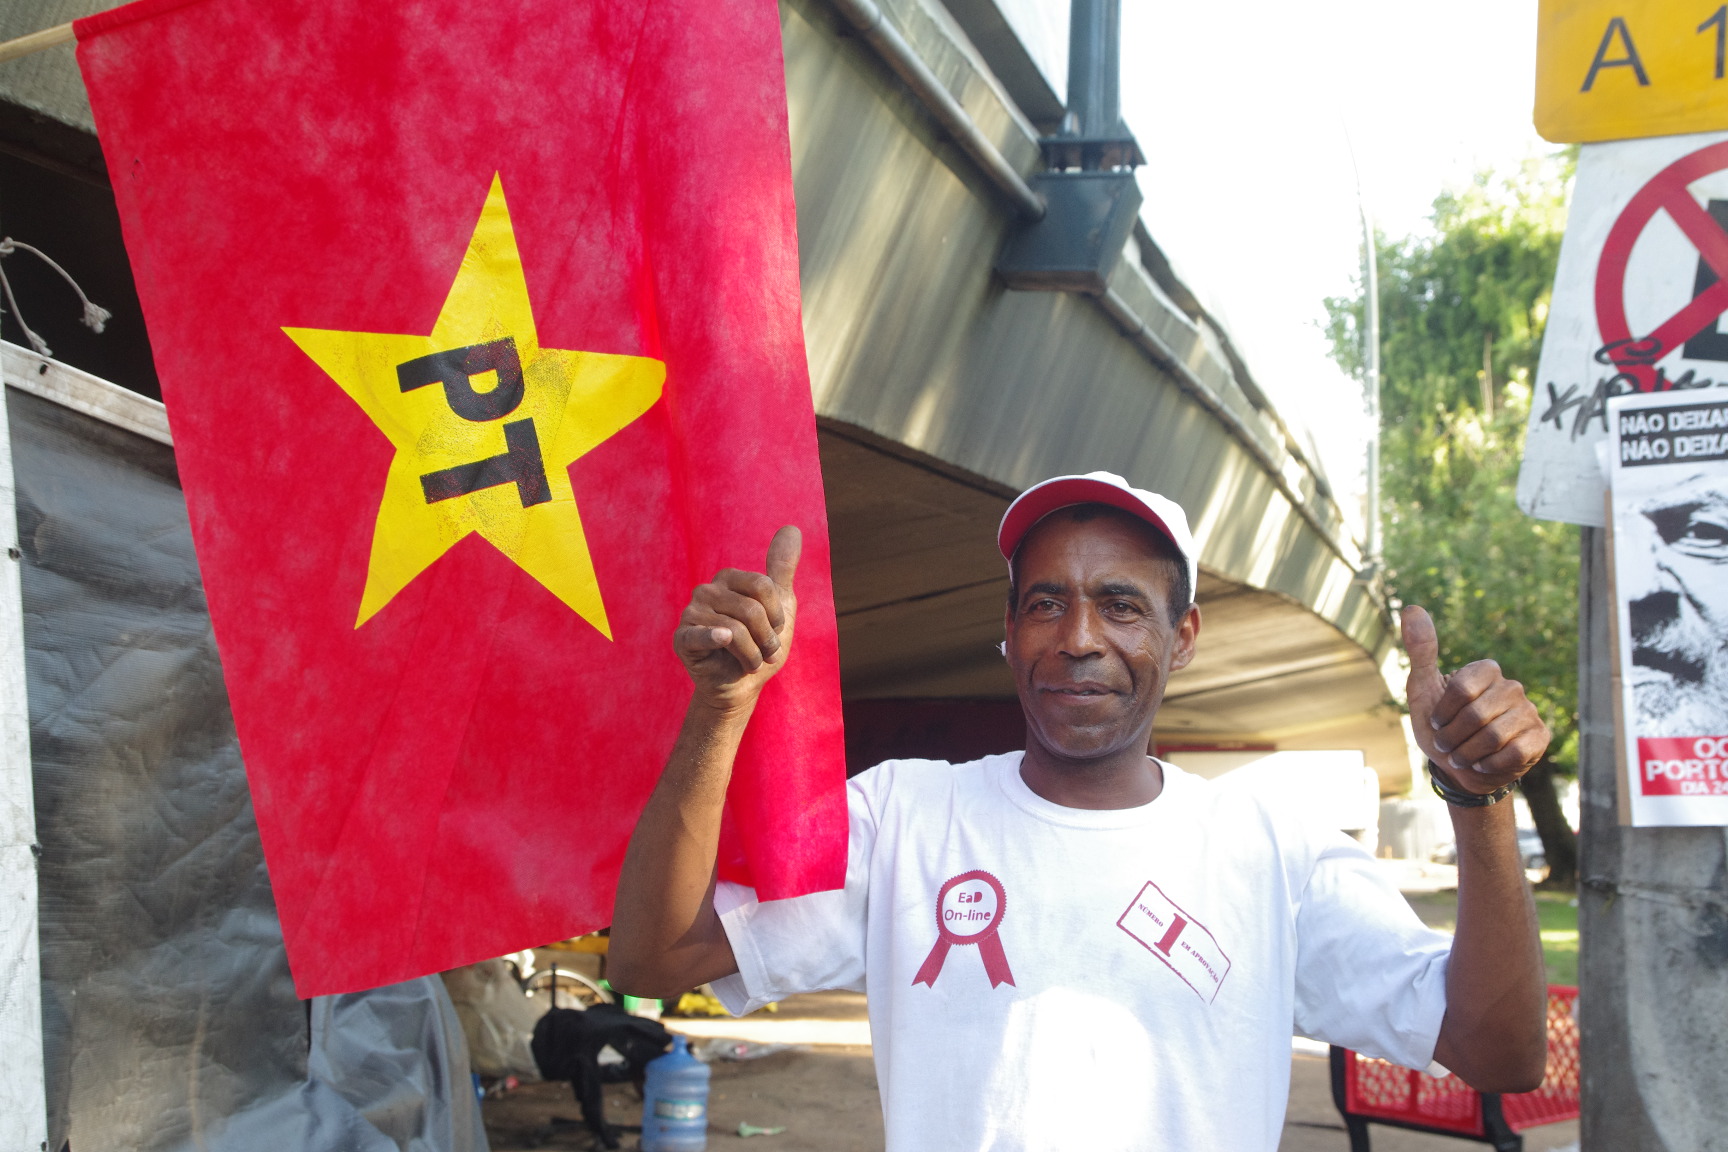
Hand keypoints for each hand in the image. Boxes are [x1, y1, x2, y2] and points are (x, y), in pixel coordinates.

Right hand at [674, 526, 800, 714]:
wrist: (742, 685)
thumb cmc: (761, 644)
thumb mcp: (779, 605)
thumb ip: (782, 568)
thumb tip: (792, 528)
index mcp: (729, 578)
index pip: (764, 587)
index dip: (777, 616)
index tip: (774, 630)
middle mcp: (707, 590)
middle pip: (752, 609)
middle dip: (766, 639)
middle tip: (762, 652)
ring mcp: (692, 613)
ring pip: (736, 630)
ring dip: (753, 654)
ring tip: (749, 661)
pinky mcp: (682, 638)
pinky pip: (700, 635)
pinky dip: (713, 638)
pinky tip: (723, 639)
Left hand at [1402, 605, 1549, 793]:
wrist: (1461, 768)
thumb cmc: (1439, 726)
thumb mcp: (1423, 689)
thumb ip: (1421, 651)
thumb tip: (1411, 607)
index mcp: (1485, 670)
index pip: (1461, 689)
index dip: (1442, 713)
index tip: (1436, 721)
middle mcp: (1511, 686)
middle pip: (1476, 716)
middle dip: (1452, 738)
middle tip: (1447, 744)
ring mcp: (1529, 711)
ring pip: (1495, 736)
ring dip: (1468, 754)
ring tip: (1463, 756)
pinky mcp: (1540, 737)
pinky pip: (1514, 752)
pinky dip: (1489, 764)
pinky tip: (1483, 763)